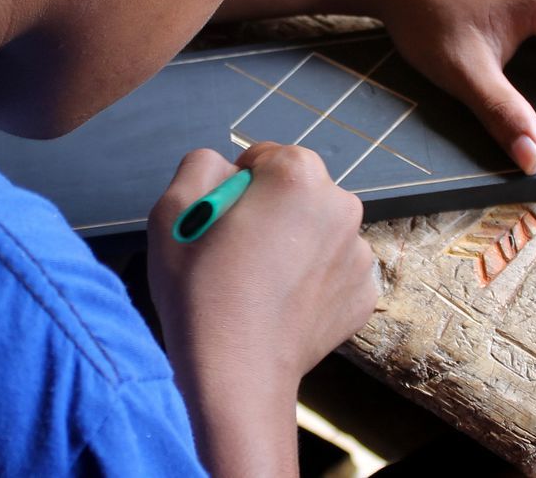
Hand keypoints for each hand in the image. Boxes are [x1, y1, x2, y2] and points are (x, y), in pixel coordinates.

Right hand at [146, 144, 375, 476]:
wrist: (236, 377)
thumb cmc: (200, 293)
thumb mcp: (171, 211)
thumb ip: (200, 166)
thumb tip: (226, 166)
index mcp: (299, 174)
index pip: (264, 158)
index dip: (236, 187)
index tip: (221, 223)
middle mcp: (342, 205)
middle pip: (297, 192)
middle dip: (270, 211)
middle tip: (236, 253)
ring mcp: (359, 253)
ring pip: (317, 231)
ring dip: (294, 244)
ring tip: (258, 284)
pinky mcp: (363, 294)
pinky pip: (333, 271)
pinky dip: (312, 281)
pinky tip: (282, 305)